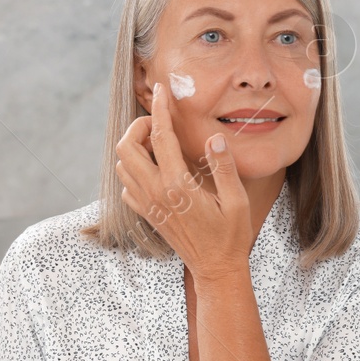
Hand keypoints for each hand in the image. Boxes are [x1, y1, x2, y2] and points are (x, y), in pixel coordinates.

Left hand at [115, 81, 253, 283]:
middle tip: (159, 123)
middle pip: (126, 147)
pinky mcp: (147, 215)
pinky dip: (134, 171)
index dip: (160, 109)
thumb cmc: (231, 236)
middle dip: (138, 127)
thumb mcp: (237, 201)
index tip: (161, 91)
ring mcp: (147, 205)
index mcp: (177, 185)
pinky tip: (155, 171)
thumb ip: (224, 167)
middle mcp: (155, 193)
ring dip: (135, 148)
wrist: (215, 269)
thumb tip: (213, 138)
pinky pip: (127, 186)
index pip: (160, 137)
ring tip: (158, 144)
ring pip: (123, 165)